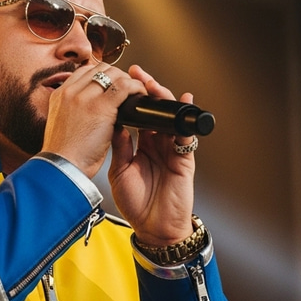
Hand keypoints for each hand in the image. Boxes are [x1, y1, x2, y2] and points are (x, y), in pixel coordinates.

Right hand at [41, 63, 146, 178]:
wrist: (60, 169)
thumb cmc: (62, 157)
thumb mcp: (63, 127)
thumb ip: (73, 113)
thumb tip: (89, 112)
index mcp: (59, 95)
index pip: (84, 72)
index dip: (102, 76)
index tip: (111, 86)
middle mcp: (71, 91)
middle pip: (100, 69)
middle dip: (117, 76)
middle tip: (127, 90)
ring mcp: (85, 96)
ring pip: (114, 74)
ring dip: (128, 81)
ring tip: (136, 94)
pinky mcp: (100, 106)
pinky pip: (124, 86)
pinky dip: (136, 89)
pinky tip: (140, 98)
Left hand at [107, 65, 196, 245]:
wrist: (153, 227)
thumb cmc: (136, 203)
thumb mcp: (120, 172)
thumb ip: (120, 148)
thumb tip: (114, 123)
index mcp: (140, 146)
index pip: (137, 116)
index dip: (129, 100)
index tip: (119, 83)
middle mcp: (157, 144)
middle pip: (154, 111)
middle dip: (147, 91)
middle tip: (137, 73)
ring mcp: (171, 150)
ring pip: (170, 118)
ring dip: (164, 100)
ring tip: (154, 85)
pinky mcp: (184, 159)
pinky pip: (187, 136)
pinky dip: (185, 121)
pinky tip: (182, 104)